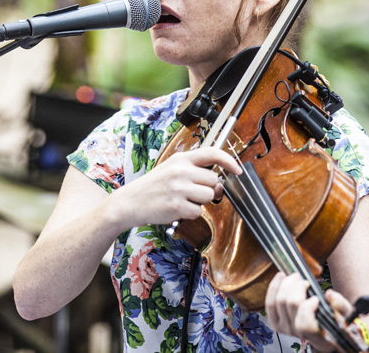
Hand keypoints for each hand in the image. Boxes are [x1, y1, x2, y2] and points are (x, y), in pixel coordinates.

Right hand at [108, 147, 240, 229]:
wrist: (131, 201)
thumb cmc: (153, 186)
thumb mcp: (172, 169)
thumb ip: (194, 171)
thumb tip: (219, 182)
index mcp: (181, 158)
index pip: (212, 153)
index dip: (229, 160)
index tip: (237, 170)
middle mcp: (181, 171)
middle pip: (214, 180)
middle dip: (209, 189)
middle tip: (194, 192)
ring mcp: (179, 188)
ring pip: (209, 196)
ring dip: (200, 202)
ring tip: (183, 200)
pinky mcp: (177, 206)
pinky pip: (198, 212)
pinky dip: (191, 214)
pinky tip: (178, 209)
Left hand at [265, 272, 353, 352]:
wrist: (324, 333)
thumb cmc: (337, 323)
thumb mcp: (347, 316)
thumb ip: (341, 305)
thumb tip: (329, 294)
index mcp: (319, 338)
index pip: (304, 325)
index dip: (307, 308)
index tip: (316, 298)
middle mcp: (298, 335)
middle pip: (290, 306)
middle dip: (297, 287)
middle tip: (305, 281)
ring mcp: (285, 329)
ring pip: (279, 301)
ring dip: (287, 284)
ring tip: (296, 278)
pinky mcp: (276, 322)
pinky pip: (269, 303)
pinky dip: (274, 287)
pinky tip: (281, 277)